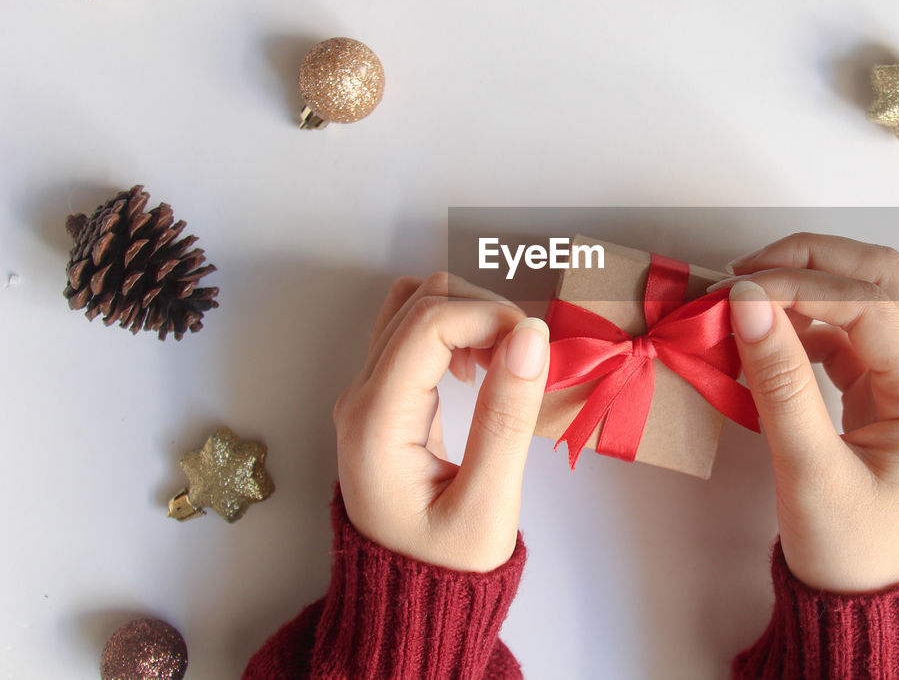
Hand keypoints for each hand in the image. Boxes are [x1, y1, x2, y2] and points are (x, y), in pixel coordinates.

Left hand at [333, 273, 549, 571]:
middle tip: (526, 356)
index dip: (490, 316)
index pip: (429, 323)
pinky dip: (456, 331)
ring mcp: (367, 393)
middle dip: (482, 310)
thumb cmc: (448, 565)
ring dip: (467, 315)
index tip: (537, 347)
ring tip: (504, 361)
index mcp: (376, 421)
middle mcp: (360, 396)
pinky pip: (414, 333)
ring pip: (413, 306)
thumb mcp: (488, 503)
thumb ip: (507, 417)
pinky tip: (483, 370)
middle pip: (419, 300)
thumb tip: (531, 336)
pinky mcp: (384, 396)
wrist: (409, 600)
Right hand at [712, 233, 898, 592]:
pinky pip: (849, 332)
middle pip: (882, 278)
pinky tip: (765, 336)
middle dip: (812, 261)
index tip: (736, 290)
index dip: (801, 283)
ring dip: (809, 284)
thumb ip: (779, 382)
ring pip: (868, 296)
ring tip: (747, 301)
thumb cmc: (851, 552)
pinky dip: (806, 320)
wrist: (870, 606)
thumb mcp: (809, 471)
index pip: (871, 303)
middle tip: (743, 275)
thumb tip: (747, 302)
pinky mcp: (885, 391)